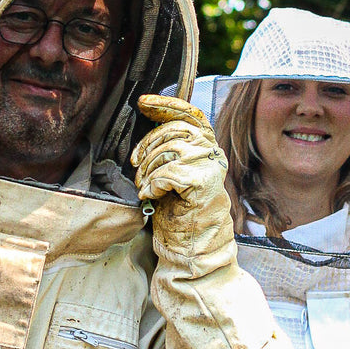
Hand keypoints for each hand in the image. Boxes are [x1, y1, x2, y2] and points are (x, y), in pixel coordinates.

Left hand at [132, 96, 233, 274]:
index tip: (143, 102)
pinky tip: (151, 196)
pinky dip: (154, 184)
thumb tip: (149, 123)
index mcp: (205, 147)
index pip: (189, 113)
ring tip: (145, 187)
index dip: (165, 104)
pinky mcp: (204, 184)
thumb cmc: (178, 210)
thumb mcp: (170, 171)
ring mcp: (210, 168)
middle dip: (147, 146)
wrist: (191, 246)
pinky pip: (169, 172)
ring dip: (148, 170)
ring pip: (169, 151)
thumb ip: (166, 148)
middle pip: (173, 130)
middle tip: (136, 167)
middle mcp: (212, 153)